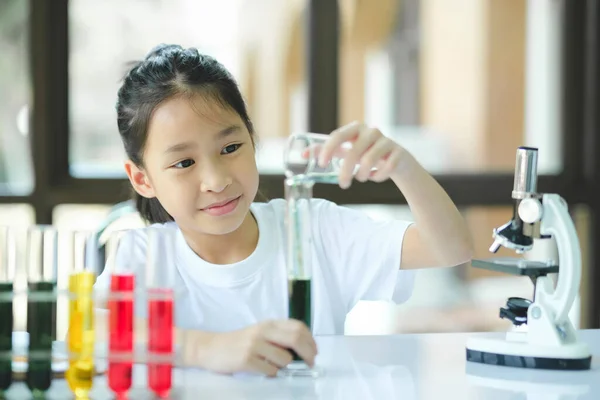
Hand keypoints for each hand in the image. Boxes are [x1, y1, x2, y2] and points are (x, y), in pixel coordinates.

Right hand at [195, 320, 316, 376]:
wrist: (211, 348)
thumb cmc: (239, 342)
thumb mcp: (260, 333)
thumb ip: (278, 336)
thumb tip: (303, 348)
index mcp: (268, 324)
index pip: (298, 327)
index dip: (310, 341)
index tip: (314, 351)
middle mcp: (263, 331)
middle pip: (296, 339)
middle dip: (308, 354)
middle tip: (310, 363)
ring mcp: (254, 345)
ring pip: (284, 359)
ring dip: (284, 367)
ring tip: (274, 366)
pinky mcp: (246, 360)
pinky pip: (270, 371)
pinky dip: (271, 373)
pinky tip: (263, 370)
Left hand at [318, 121, 410, 188]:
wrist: (397, 159)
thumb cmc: (367, 154)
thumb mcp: (347, 150)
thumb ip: (328, 150)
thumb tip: (303, 154)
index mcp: (356, 129)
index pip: (338, 135)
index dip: (328, 149)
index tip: (321, 164)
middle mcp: (371, 131)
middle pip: (353, 152)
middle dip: (345, 171)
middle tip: (343, 184)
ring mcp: (387, 141)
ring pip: (369, 161)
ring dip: (362, 175)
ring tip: (362, 178)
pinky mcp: (399, 152)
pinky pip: (385, 168)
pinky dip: (378, 177)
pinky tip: (376, 176)